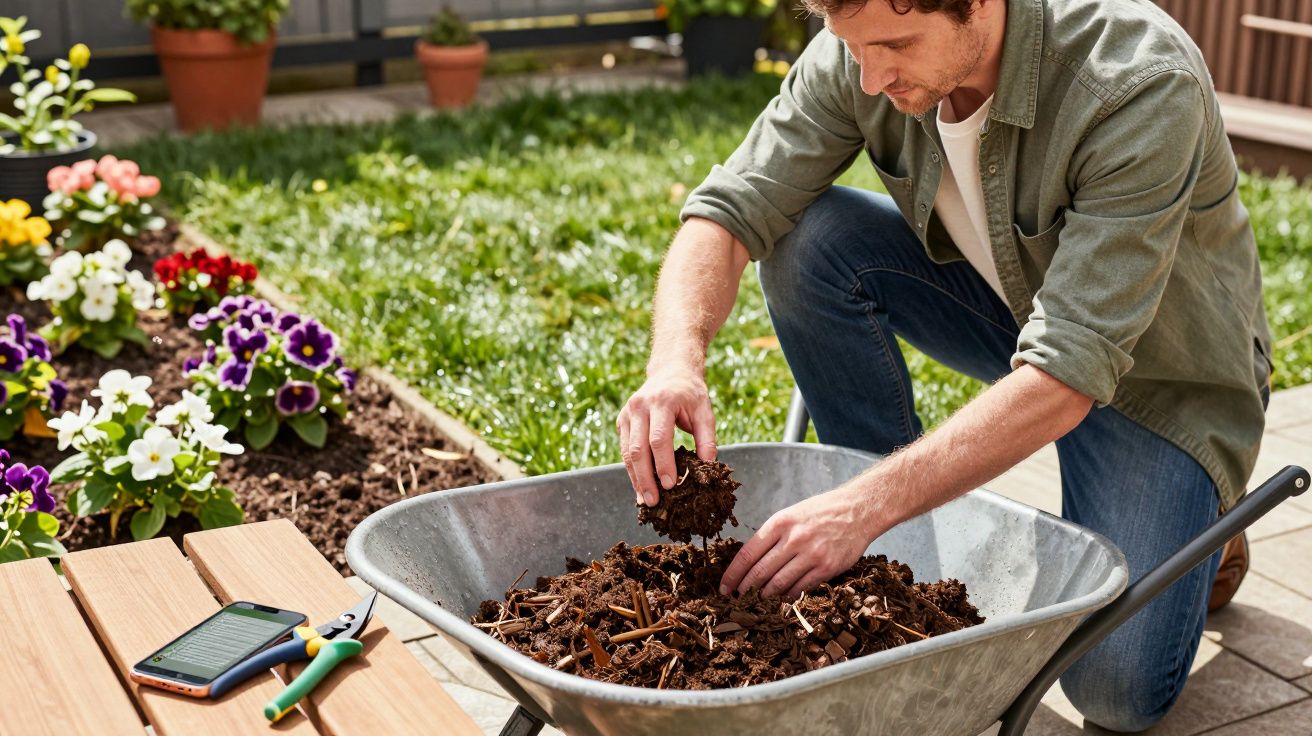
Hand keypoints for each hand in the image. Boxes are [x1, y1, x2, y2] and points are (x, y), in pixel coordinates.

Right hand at [616, 369, 716, 506]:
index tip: (671, 485)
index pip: (659, 439)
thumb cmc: (690, 394)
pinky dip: (632, 470)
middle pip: (638, 449)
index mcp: (662, 402)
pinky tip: (640, 486)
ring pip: (627, 452)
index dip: (663, 464)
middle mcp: (640, 406)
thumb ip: (707, 438)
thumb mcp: (705, 411)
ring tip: (645, 500)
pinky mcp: (622, 420)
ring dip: (636, 478)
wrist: (671, 371)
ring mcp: (627, 413)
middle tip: (654, 502)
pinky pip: (625, 449)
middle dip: (645, 478)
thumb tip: (708, 467)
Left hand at [720, 485, 878, 599]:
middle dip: (745, 589)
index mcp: (780, 522)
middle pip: (760, 572)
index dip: (733, 574)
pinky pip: (800, 588)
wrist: (857, 510)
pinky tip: (781, 599)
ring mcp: (811, 554)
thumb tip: (751, 562)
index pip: (748, 554)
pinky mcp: (826, 568)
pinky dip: (787, 596)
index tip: (724, 587)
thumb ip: (772, 536)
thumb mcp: (791, 514)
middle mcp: (794, 538)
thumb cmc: (822, 512)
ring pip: (778, 584)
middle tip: (737, 599)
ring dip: (764, 596)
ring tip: (757, 602)